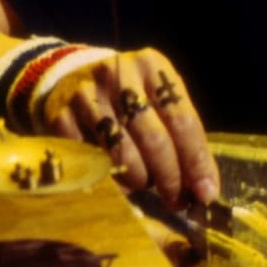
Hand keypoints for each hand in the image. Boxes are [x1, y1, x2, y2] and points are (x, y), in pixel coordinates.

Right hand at [39, 47, 219, 207]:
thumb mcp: (159, 102)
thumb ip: (182, 137)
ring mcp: (86, 94)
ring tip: (144, 182)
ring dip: (139, 179)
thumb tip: (204, 187)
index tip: (206, 192)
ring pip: (122, 153)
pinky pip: (91, 162)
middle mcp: (119, 74)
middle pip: (154, 138)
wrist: (71, 80)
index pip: (183, 120)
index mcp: (153, 66)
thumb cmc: (129, 98)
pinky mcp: (59, 116)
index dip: (196, 160)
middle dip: (170, 177)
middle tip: (177, 200)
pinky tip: (116, 180)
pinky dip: (109, 180)